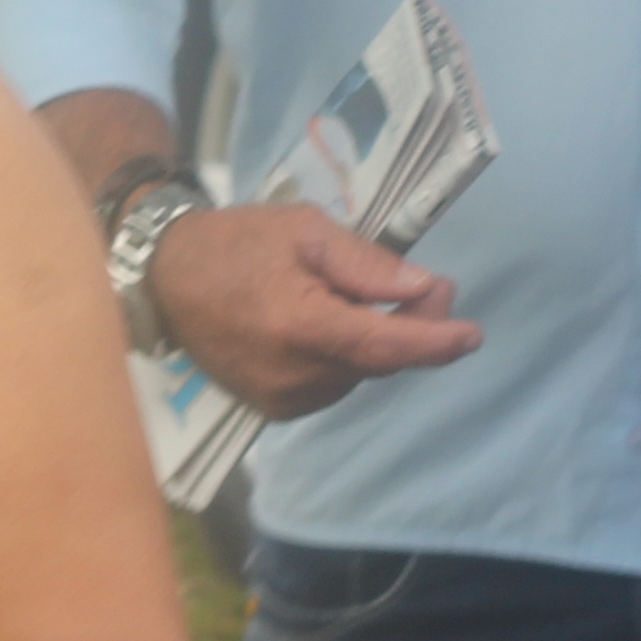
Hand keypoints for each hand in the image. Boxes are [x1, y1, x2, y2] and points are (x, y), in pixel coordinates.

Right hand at [145, 202, 475, 420]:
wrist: (167, 276)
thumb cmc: (238, 241)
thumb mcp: (306, 232)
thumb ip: (366, 264)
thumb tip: (424, 289)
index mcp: (301, 326)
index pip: (384, 345)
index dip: (434, 342)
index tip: (472, 334)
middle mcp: (293, 376)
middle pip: (377, 360)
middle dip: (411, 328)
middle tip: (430, 287)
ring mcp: (281, 399)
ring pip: (357, 374)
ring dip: (376, 342)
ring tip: (363, 296)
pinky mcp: (272, 409)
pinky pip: (331, 384)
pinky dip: (346, 357)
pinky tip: (332, 322)